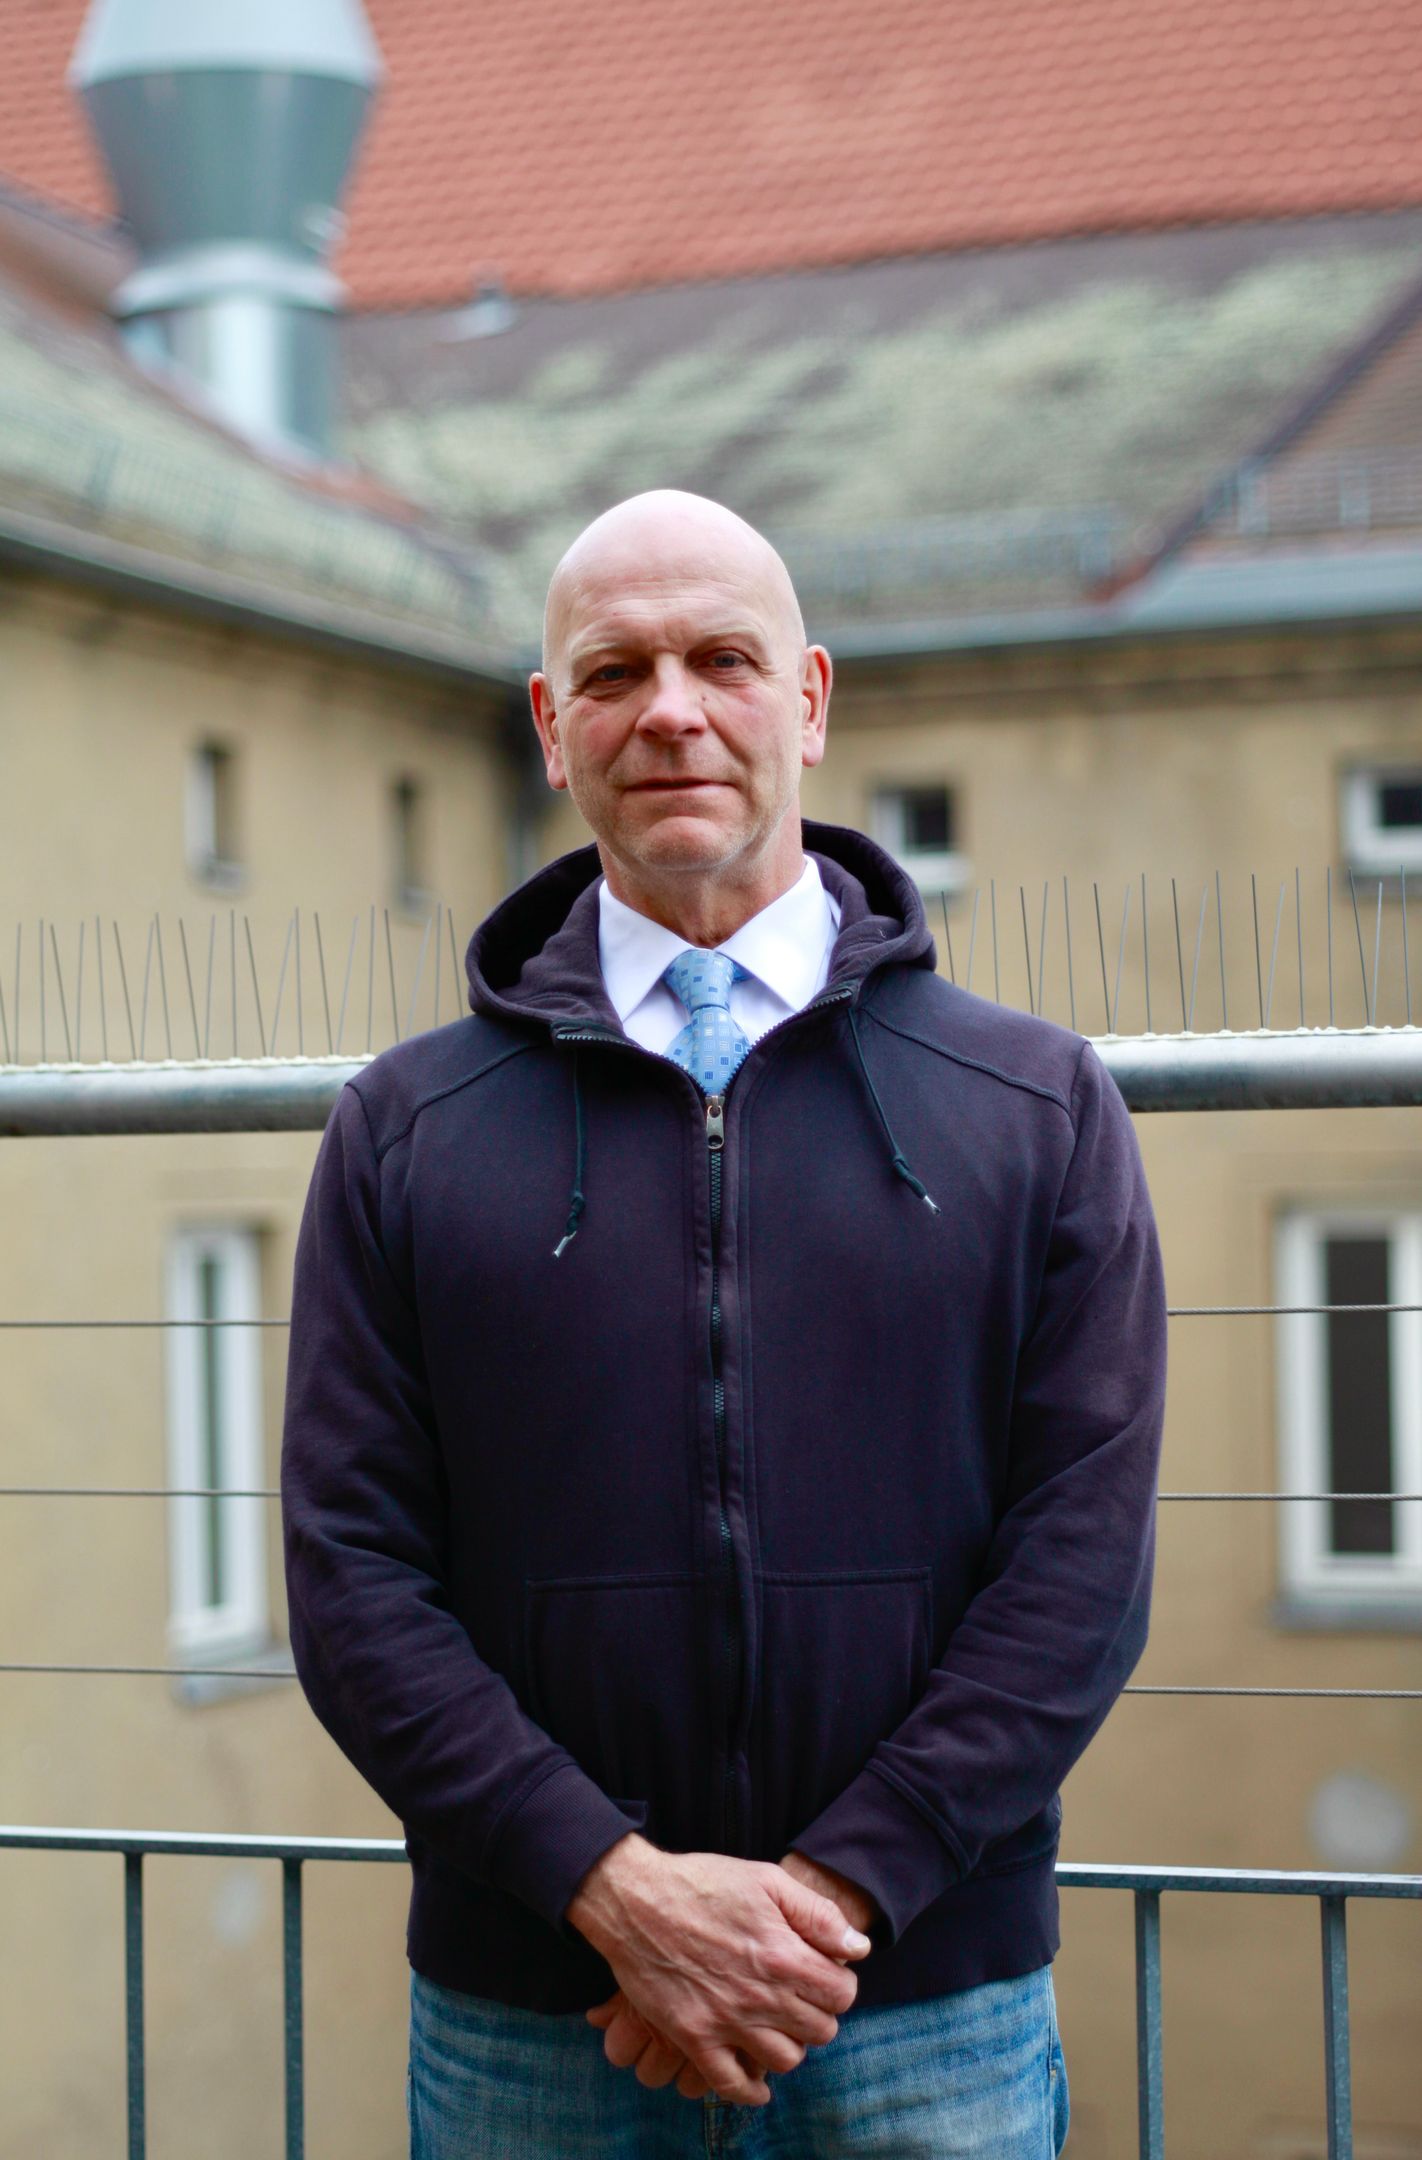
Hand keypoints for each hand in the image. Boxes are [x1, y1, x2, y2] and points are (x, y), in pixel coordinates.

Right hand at [567, 1836, 870, 2106]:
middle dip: (818, 2013)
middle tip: (800, 1997)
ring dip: (788, 2044)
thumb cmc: (703, 1882)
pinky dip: (751, 2089)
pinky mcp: (694, 2038)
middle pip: (819, 2031)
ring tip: (776, 2024)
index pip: (841, 1994)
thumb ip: (818, 1914)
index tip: (822, 1973)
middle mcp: (759, 1996)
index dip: (838, 1983)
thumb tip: (859, 1948)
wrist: (635, 1900)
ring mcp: (725, 2021)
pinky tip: (756, 2078)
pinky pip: (733, 2085)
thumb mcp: (767, 1879)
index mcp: (782, 1955)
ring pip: (785, 2061)